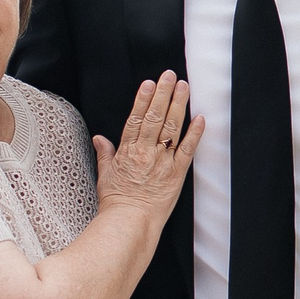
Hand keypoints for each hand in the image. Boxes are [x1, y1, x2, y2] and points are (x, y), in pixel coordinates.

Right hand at [94, 74, 203, 217]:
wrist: (130, 222)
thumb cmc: (116, 202)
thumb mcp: (105, 175)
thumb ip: (105, 154)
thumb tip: (99, 139)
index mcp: (128, 150)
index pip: (136, 118)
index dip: (143, 99)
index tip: (149, 83)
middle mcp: (146, 151)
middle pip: (155, 117)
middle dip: (163, 94)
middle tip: (170, 76)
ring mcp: (162, 161)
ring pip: (172, 128)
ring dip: (178, 105)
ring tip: (184, 87)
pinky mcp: (177, 173)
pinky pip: (187, 150)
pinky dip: (195, 133)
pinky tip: (200, 118)